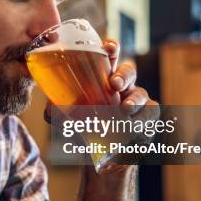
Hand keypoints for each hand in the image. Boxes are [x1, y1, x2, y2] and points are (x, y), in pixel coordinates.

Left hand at [42, 39, 159, 173]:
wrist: (103, 152)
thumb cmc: (87, 125)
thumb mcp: (68, 118)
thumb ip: (57, 112)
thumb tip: (50, 108)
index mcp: (102, 78)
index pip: (109, 58)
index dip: (111, 49)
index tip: (108, 47)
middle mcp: (122, 86)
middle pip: (129, 71)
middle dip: (123, 74)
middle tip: (114, 83)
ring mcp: (136, 101)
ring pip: (142, 92)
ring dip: (135, 99)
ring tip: (126, 108)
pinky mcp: (146, 118)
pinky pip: (151, 113)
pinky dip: (144, 117)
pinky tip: (135, 124)